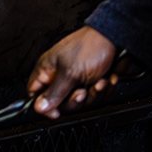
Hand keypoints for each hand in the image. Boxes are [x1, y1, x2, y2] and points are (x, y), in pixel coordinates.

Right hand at [27, 26, 141, 119]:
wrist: (116, 39)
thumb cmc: (90, 46)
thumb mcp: (70, 73)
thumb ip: (54, 93)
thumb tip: (39, 107)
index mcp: (47, 69)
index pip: (35, 95)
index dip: (45, 106)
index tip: (57, 111)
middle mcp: (60, 75)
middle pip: (60, 103)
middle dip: (75, 100)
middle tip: (82, 91)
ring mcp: (76, 79)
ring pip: (80, 102)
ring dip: (93, 94)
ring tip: (98, 81)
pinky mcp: (91, 82)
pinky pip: (94, 97)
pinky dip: (102, 90)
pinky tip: (106, 79)